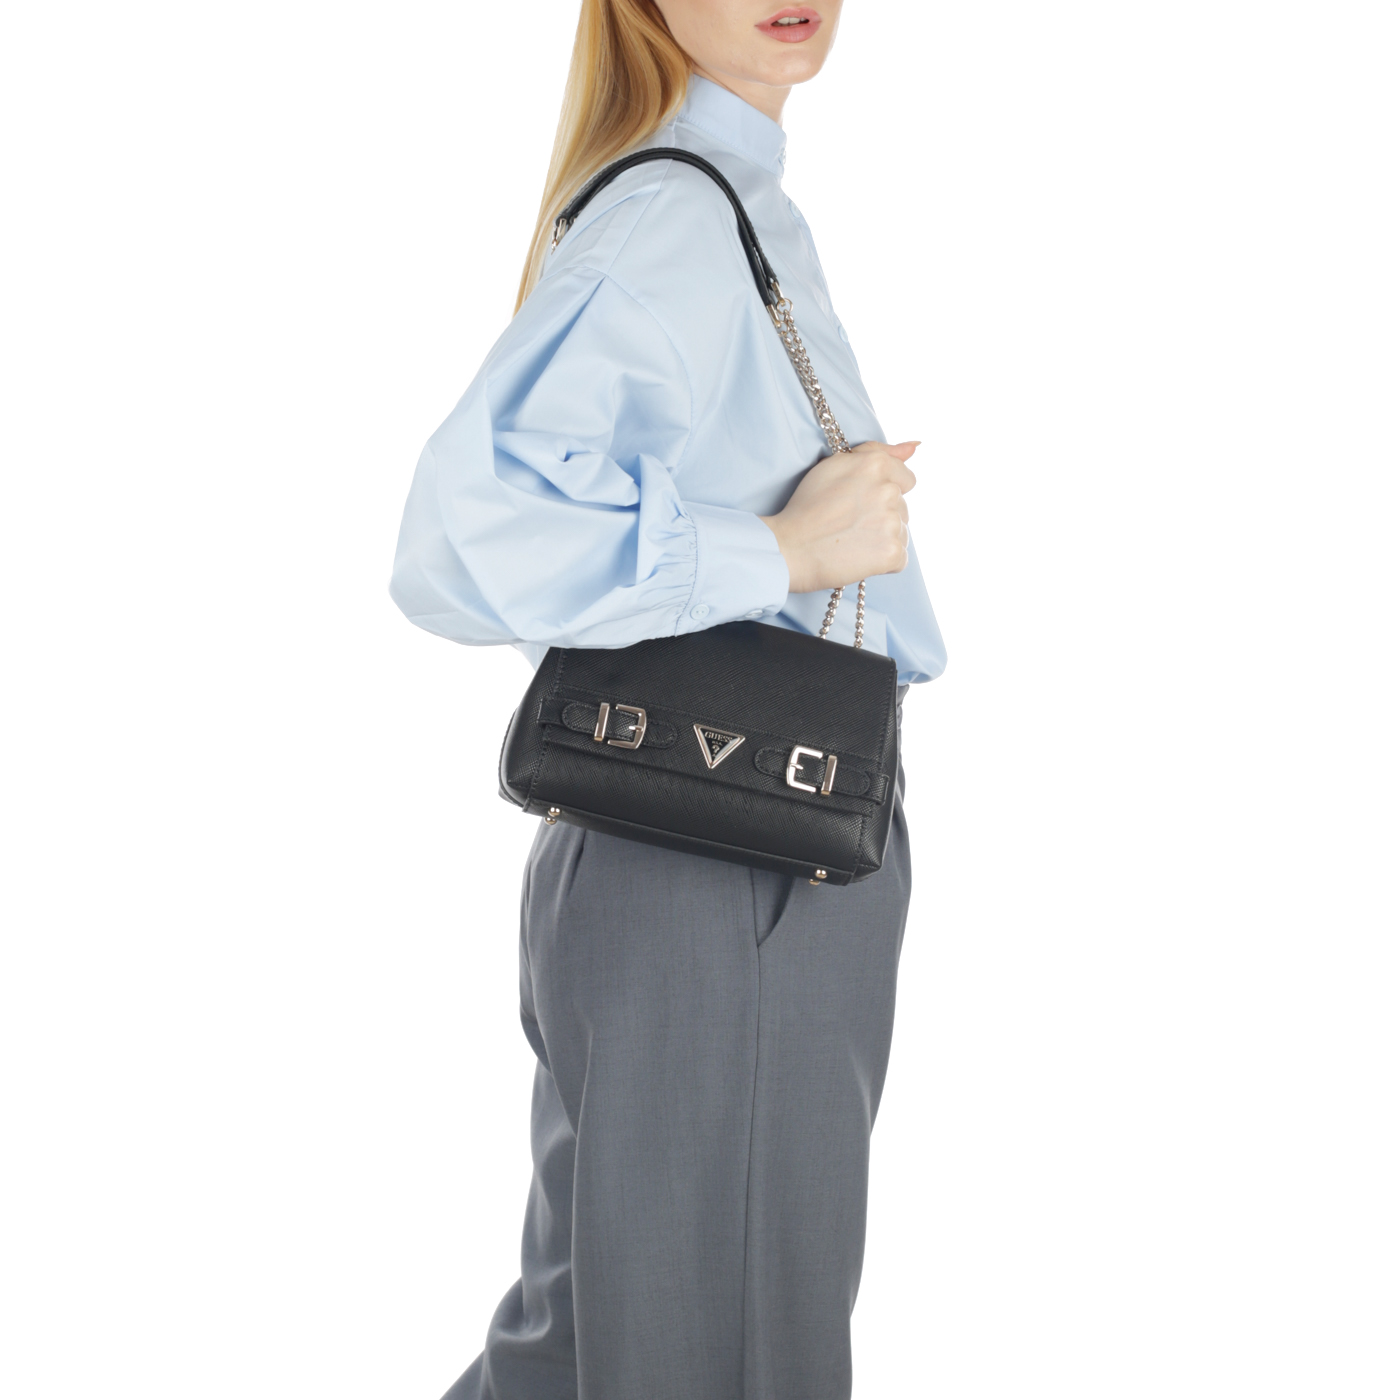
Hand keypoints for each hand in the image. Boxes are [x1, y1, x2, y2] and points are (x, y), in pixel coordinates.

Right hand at [760, 441, 917, 593]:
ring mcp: (892, 522)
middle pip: (902, 507)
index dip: (882, 492)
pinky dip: (882, 562)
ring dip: (882, 539)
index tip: (859, 503)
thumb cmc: (806, 507)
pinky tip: (858, 557)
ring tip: (850, 541)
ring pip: (901, 532)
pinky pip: (900, 558)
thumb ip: (877, 451)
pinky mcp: (892, 552)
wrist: (790, 549)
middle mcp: (889, 491)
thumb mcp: (835, 465)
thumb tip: (915, 446)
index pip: (906, 480)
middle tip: (847, 523)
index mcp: (876, 465)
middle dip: (882, 515)